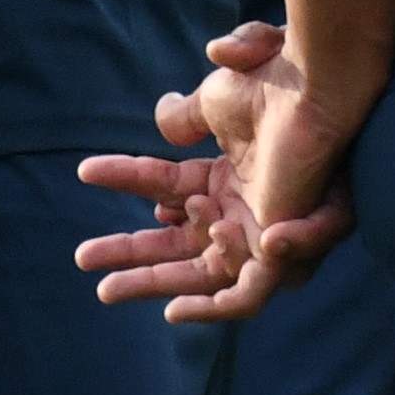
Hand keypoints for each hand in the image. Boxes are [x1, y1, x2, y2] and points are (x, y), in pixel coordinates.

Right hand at [81, 21, 358, 321]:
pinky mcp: (277, 253)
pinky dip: (212, 307)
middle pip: (177, 243)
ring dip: (152, 282)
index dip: (127, 179)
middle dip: (130, 254)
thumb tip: (163, 125)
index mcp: (231, 175)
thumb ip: (186, 116)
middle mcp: (244, 207)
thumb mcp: (216, 102)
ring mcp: (260, 232)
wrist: (312, 91)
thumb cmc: (276, 86)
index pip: (166, 186)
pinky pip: (246, 297)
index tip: (86, 171)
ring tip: (106, 288)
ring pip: (201, 274)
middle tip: (82, 257)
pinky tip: (174, 307)